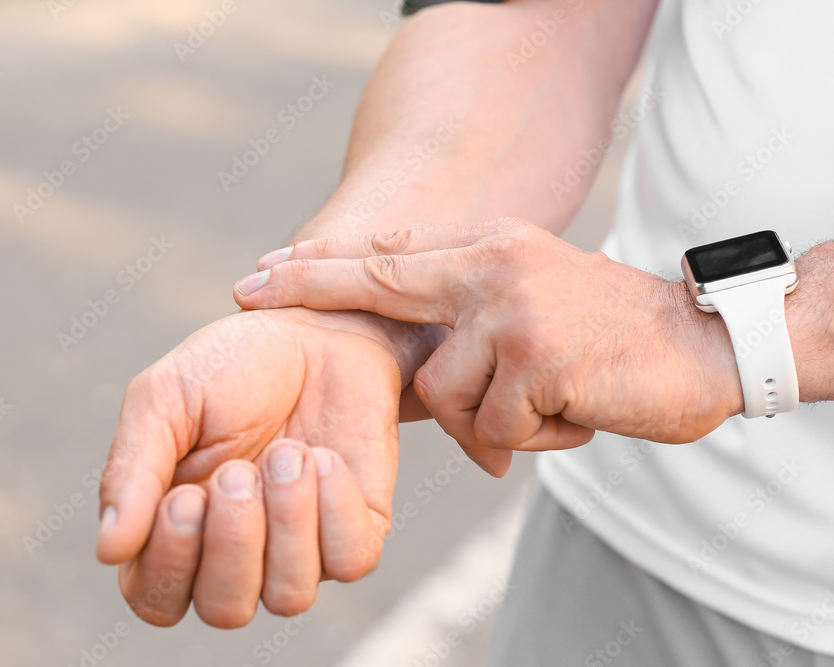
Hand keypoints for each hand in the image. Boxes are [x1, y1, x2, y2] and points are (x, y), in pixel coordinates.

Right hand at [96, 306, 438, 627]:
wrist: (316, 331)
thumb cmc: (231, 366)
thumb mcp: (163, 400)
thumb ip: (131, 471)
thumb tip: (108, 549)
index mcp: (174, 531)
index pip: (156, 598)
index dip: (169, 562)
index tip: (184, 497)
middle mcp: (236, 554)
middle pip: (225, 608)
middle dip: (232, 539)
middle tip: (237, 470)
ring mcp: (299, 549)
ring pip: (289, 596)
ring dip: (286, 519)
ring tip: (287, 451)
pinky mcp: (355, 533)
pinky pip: (348, 562)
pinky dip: (334, 506)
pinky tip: (322, 455)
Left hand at [233, 218, 743, 472]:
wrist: (703, 344)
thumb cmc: (610, 334)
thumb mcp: (534, 298)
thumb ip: (470, 313)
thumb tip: (409, 361)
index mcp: (490, 249)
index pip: (387, 256)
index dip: (319, 265)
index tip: (260, 274)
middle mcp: (494, 268)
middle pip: (386, 296)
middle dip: (320, 296)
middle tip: (255, 293)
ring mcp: (512, 312)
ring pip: (444, 394)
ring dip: (491, 420)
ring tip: (549, 407)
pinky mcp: (536, 360)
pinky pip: (492, 428)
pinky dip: (527, 440)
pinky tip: (573, 417)